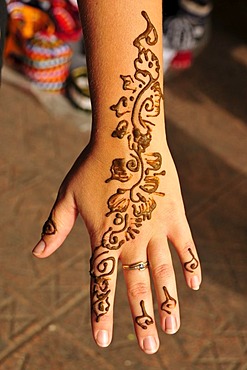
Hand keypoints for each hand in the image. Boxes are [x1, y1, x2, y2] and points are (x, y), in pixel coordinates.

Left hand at [32, 139, 201, 354]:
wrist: (126, 137)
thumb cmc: (93, 165)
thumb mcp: (67, 195)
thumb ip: (55, 227)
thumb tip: (37, 253)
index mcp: (103, 236)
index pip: (101, 282)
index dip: (100, 312)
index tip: (102, 340)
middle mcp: (131, 238)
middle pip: (136, 286)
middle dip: (141, 318)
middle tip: (149, 348)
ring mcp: (155, 228)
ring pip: (163, 272)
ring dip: (168, 301)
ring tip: (172, 328)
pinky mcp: (174, 214)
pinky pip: (185, 246)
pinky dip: (190, 265)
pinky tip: (194, 285)